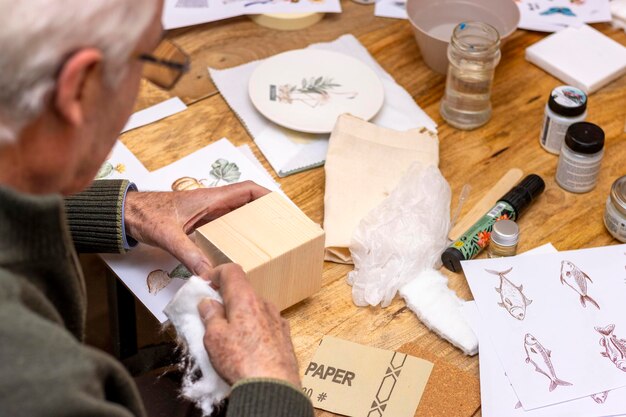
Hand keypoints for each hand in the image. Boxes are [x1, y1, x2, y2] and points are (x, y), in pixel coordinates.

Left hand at [124, 181, 269, 277]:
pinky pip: (224, 225)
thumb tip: (209, 274)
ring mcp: (205, 212)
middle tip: (279, 227)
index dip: (267, 195)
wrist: (126, 213)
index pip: (246, 189)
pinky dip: (235, 233)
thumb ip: (190, 254)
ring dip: (251, 222)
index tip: (282, 206)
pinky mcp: (198, 222)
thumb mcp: (169, 236)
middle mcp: (211, 203)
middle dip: (264, 212)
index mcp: (210, 198)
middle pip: (246, 202)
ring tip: (266, 238)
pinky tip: (239, 248)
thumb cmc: (146, 214)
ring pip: (236, 214)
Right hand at [197, 263, 300, 386]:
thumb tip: (208, 303)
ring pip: (254, 309)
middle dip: (226, 299)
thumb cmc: (242, 361)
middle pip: (243, 291)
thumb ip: (210, 316)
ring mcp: (277, 319)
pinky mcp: (284, 336)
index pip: (231, 271)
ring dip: (240, 315)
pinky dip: (253, 329)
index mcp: (246, 298)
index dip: (216, 273)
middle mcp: (265, 304)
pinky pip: (264, 324)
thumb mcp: (214, 338)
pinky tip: (246, 347)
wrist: (273, 387)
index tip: (205, 283)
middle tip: (211, 314)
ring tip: (228, 336)